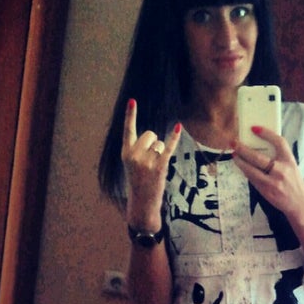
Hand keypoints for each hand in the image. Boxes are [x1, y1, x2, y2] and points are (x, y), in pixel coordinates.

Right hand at [121, 98, 181, 228]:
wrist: (142, 202)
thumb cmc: (138, 181)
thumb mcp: (132, 164)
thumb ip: (138, 149)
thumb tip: (154, 137)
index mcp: (125, 153)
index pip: (128, 130)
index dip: (131, 115)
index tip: (132, 100)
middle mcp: (134, 155)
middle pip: (150, 133)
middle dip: (153, 142)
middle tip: (149, 160)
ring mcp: (147, 161)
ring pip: (159, 143)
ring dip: (160, 152)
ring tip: (154, 167)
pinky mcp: (159, 166)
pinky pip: (168, 147)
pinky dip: (174, 137)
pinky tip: (178, 127)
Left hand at [232, 126, 303, 219]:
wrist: (299, 203)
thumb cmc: (293, 182)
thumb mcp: (291, 166)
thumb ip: (278, 157)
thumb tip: (257, 146)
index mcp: (289, 161)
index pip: (279, 142)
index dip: (266, 133)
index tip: (254, 128)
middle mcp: (282, 170)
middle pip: (258, 157)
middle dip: (243, 149)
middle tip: (234, 142)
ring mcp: (273, 182)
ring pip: (251, 169)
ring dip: (240, 161)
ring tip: (234, 154)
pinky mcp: (266, 191)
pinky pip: (252, 179)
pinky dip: (245, 171)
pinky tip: (241, 166)